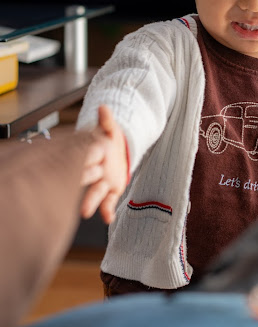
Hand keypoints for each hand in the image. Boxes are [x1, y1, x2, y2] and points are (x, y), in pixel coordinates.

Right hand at [80, 105, 127, 223]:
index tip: (76, 161)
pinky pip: (109, 201)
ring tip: (85, 212)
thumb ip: (106, 120)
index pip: (84, 156)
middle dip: (78, 182)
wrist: (119, 151)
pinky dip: (107, 211)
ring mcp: (102, 181)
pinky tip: (108, 218)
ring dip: (90, 202)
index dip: (82, 158)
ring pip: (95, 192)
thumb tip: (103, 107)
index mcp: (92, 153)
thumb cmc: (110, 139)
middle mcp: (94, 169)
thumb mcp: (110, 128)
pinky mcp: (112, 190)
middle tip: (70, 187)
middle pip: (85, 176)